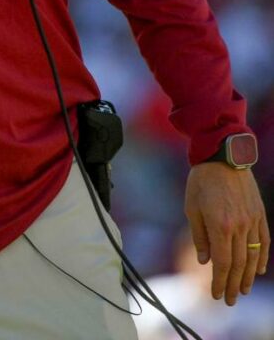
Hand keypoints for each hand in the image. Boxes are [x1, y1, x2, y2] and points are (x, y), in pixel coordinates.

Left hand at [184, 162, 269, 304]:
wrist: (222, 155)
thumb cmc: (202, 180)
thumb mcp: (192, 207)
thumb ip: (200, 236)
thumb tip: (206, 261)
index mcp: (220, 226)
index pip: (223, 263)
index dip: (221, 282)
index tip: (217, 295)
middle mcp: (239, 226)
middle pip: (239, 264)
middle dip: (234, 285)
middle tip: (230, 300)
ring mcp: (252, 220)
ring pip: (253, 256)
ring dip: (248, 277)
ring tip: (243, 290)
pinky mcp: (260, 214)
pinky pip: (264, 241)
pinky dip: (261, 258)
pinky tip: (258, 270)